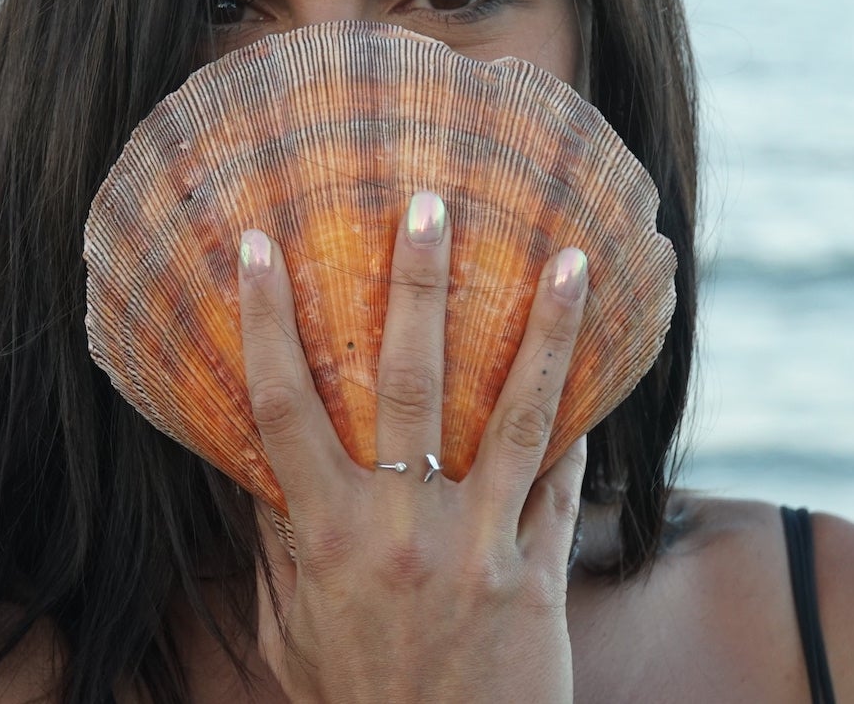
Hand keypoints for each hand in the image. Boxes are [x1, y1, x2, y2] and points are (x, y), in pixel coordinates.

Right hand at [237, 189, 590, 703]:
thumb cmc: (353, 700)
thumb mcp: (288, 627)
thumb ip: (276, 541)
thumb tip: (256, 457)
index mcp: (325, 536)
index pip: (281, 409)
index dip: (262, 321)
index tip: (253, 243)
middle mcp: (400, 529)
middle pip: (404, 383)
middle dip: (415, 285)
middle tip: (429, 200)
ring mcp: (477, 548)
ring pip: (513, 416)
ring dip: (544, 331)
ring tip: (569, 256)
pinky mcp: (536, 576)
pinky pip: (561, 485)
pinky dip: (576, 425)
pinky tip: (599, 362)